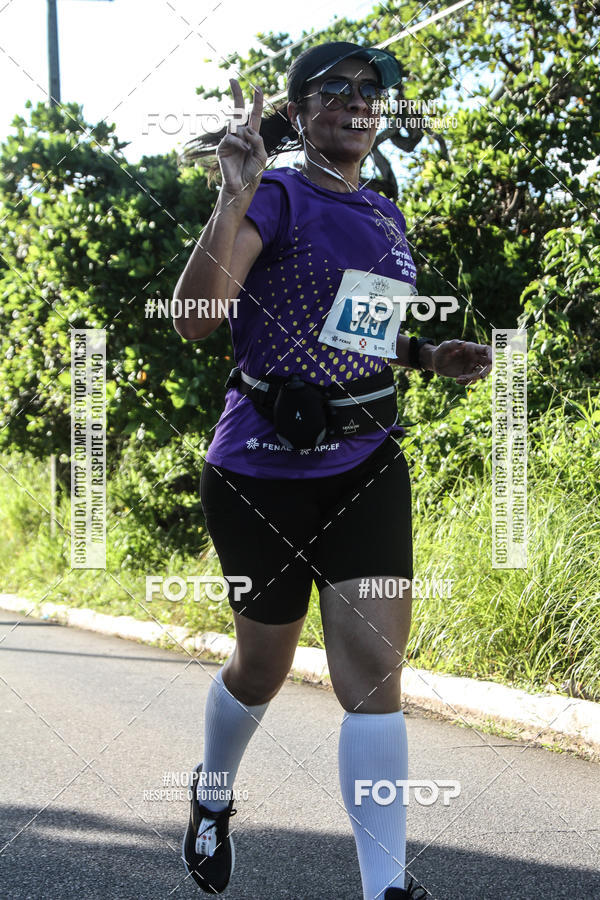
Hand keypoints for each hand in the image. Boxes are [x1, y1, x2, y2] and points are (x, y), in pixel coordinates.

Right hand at [217, 78, 267, 197]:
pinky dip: (240, 144)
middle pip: (238, 111)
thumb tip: (247, 129)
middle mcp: (240, 135)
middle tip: (232, 79)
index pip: (253, 116)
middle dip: (236, 95)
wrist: (242, 188)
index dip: (256, 102)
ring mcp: (230, 140)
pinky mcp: (222, 147)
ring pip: (238, 126)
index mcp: (251, 137)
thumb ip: (258, 140)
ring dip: (247, 138)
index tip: (257, 88)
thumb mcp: (262, 155)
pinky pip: (232, 137)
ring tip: (248, 152)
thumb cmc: (252, 173)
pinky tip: (244, 152)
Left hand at [430, 340, 492, 384]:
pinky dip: (466, 382)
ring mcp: (472, 367)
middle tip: (481, 376)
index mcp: (472, 348)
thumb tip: (463, 343)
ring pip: (480, 374)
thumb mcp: (445, 346)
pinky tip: (457, 380)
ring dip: (471, 378)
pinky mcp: (468, 375)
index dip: (492, 354)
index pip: (487, 350)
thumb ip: (453, 344)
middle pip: (488, 364)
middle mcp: (475, 357)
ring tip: (458, 379)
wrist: (436, 362)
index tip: (491, 361)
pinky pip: (472, 380)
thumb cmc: (441, 351)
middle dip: (487, 371)